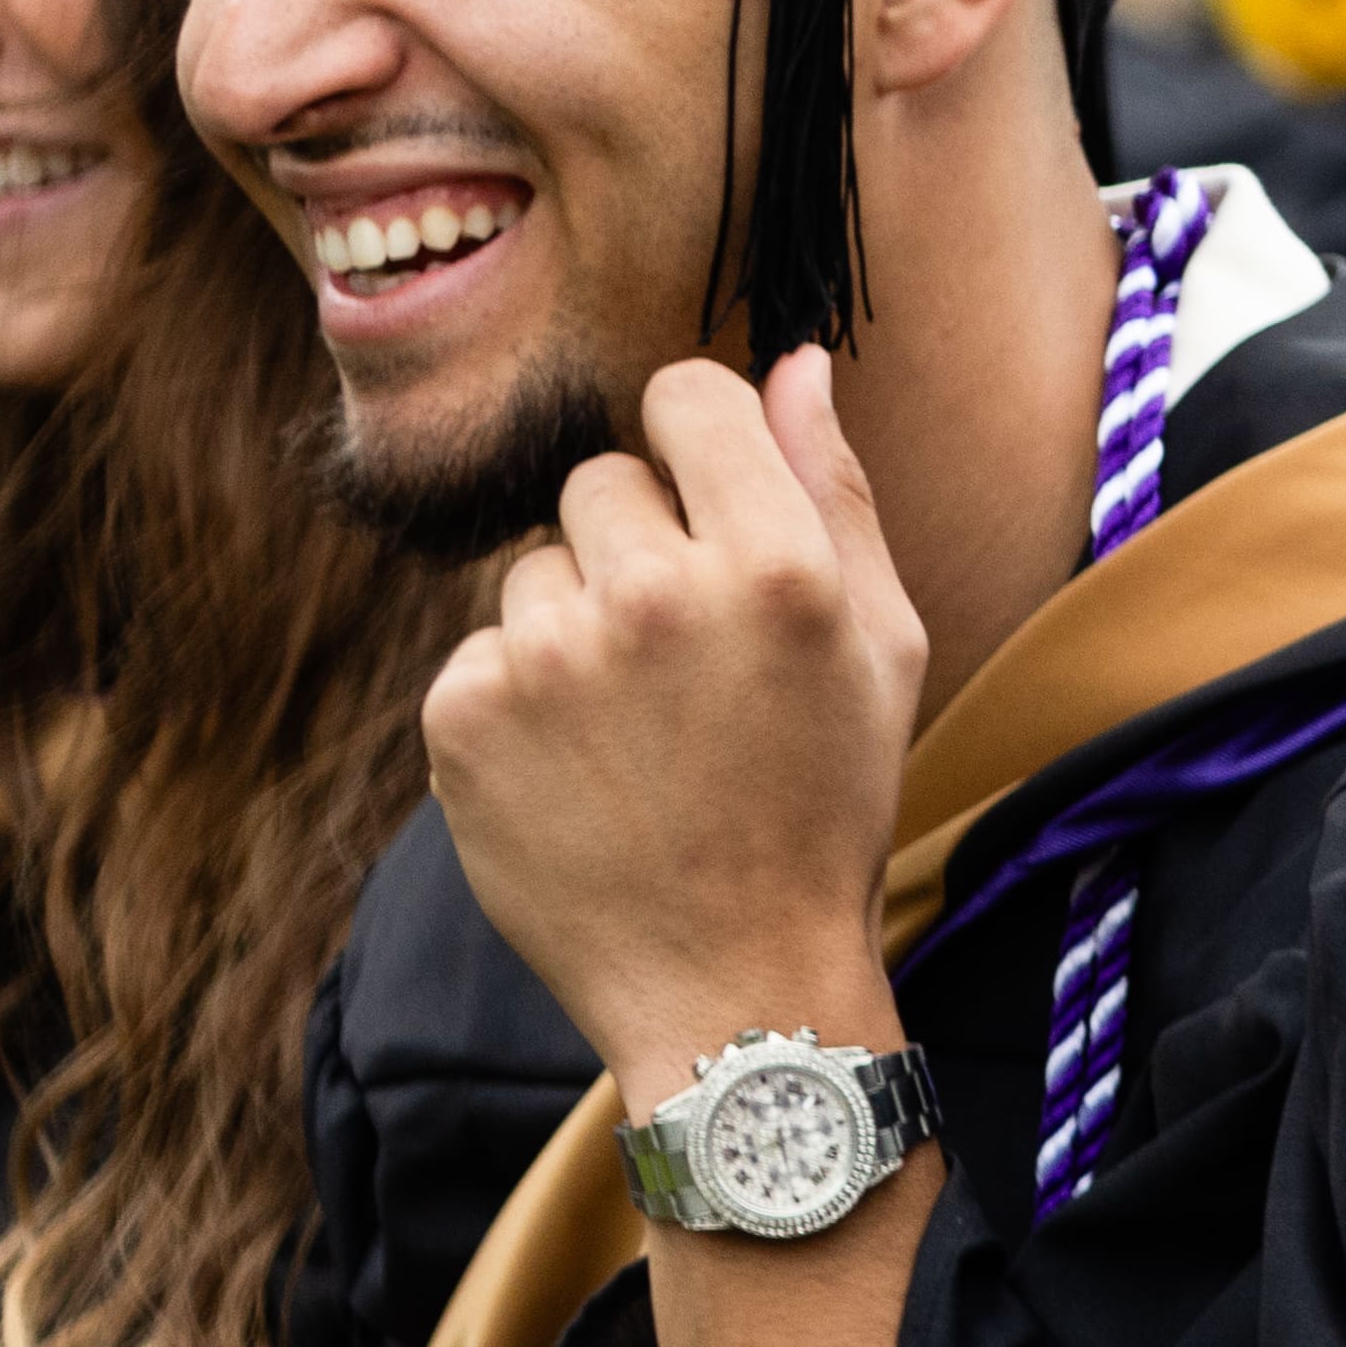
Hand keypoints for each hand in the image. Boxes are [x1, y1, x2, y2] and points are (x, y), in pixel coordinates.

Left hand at [425, 353, 921, 1096]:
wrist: (733, 985)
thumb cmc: (824, 807)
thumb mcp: (881, 647)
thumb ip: (834, 491)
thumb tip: (797, 361)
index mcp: (775, 564)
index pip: (687, 396)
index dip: (696, 443)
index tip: (707, 507)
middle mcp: (654, 593)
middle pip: (602, 481)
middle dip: (637, 547)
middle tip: (682, 665)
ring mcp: (548, 655)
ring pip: (535, 567)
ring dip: (573, 626)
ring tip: (631, 733)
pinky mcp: (464, 714)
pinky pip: (484, 648)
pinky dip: (518, 700)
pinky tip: (577, 773)